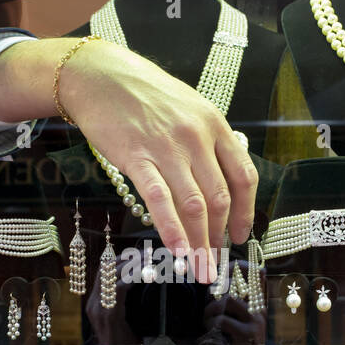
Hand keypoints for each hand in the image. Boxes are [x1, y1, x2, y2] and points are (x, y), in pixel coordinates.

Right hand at [57, 39, 256, 282]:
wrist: (99, 75)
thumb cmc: (143, 94)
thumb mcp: (188, 109)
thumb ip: (206, 143)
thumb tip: (216, 185)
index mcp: (215, 125)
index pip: (243, 176)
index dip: (245, 212)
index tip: (239, 236)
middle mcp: (197, 137)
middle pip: (219, 198)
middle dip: (219, 237)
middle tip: (214, 261)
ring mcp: (167, 148)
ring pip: (193, 205)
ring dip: (200, 243)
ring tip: (199, 268)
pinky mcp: (137, 158)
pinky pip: (160, 200)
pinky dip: (172, 229)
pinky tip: (178, 250)